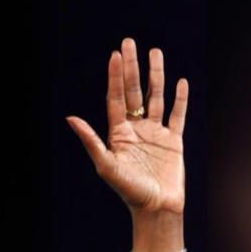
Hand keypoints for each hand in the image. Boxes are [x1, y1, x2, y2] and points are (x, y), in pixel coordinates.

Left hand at [67, 38, 188, 214]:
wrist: (156, 208)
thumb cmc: (128, 191)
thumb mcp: (105, 166)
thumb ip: (91, 140)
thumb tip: (70, 118)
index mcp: (118, 134)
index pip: (116, 99)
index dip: (115, 77)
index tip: (115, 56)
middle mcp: (136, 130)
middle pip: (134, 92)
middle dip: (132, 67)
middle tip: (129, 43)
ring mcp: (156, 134)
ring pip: (156, 98)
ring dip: (156, 76)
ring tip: (155, 53)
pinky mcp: (174, 141)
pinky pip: (177, 115)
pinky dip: (180, 99)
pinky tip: (180, 82)